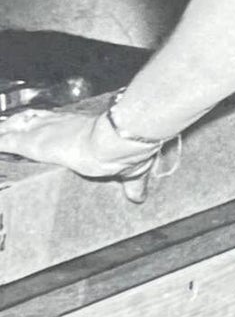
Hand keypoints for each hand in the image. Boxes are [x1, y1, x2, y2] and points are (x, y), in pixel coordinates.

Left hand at [0, 107, 159, 203]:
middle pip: (36, 120)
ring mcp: (45, 132)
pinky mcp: (32, 143)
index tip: (44, 126)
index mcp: (85, 129)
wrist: (115, 141)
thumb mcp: (131, 168)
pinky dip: (1, 141)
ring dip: (8, 129)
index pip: (62, 124)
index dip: (51, 124)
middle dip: (23, 123)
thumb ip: (132, 183)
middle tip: (12, 125)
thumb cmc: (124, 148)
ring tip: (3, 130)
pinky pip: (6, 141)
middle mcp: (62, 125)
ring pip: (18, 126)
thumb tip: (138, 196)